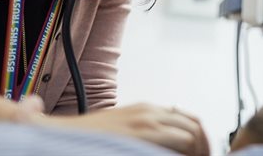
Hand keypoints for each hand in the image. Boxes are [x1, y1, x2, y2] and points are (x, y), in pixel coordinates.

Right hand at [38, 103, 209, 154]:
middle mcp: (149, 113)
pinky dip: (184, 154)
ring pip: (191, 135)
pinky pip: (178, 143)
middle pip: (194, 125)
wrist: (57, 136)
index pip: (188, 120)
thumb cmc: (88, 139)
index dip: (199, 140)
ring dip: (198, 151)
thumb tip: (168, 147)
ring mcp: (146, 124)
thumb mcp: (122, 131)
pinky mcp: (139, 137)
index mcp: (147, 111)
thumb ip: (145, 135)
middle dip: (204, 147)